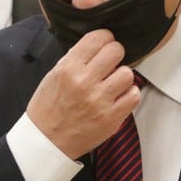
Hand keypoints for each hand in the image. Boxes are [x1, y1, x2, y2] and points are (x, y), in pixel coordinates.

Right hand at [27, 29, 140, 159]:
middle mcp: (84, 82)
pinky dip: (129, 94)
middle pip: (116, 51)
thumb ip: (75, 59)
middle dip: (115, 55)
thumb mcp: (53, 76)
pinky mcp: (110, 118)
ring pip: (127, 73)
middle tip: (110, 63)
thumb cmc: (48, 109)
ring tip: (113, 83)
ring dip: (122, 77)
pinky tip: (118, 97)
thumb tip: (97, 45)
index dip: (105, 38)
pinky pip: (133, 95)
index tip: (105, 44)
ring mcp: (99, 100)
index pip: (97, 38)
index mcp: (68, 68)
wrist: (46, 141)